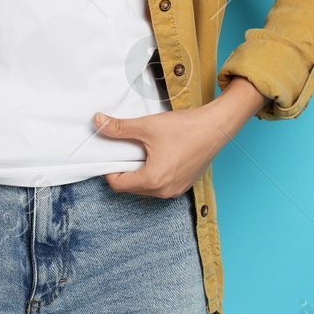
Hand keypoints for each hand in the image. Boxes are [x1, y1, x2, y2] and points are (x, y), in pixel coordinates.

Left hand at [95, 77, 268, 197]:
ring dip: (138, 172)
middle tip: (127, 149)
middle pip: (130, 188)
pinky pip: (159, 185)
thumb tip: (98, 121)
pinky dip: (153, 174)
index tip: (112, 154)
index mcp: (153, 180)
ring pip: (145, 188)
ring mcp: (175, 190)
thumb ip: (119, 128)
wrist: (216, 127)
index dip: (109, 169)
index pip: (117, 185)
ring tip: (143, 151)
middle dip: (124, 170)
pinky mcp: (183, 185)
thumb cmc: (185, 128)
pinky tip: (157, 155)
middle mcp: (164, 191)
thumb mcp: (147, 126)